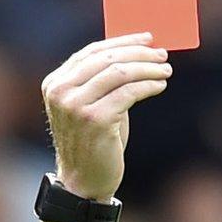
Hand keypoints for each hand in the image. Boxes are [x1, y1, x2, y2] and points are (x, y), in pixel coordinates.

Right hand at [42, 33, 171, 201]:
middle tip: (161, 54)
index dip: (122, 41)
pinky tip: (160, 86)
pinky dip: (148, 86)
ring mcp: (76, 106)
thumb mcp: (91, 105)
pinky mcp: (95, 119)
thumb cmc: (93, 143)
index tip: (146, 38)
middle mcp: (61, 91)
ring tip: (166, 70)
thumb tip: (136, 53)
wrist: (83, 183)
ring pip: (119, 72)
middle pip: (106, 58)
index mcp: (55, 83)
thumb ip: (103, 80)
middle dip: (138, 53)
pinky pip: (128, 93)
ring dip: (147, 69)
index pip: (91, 52)